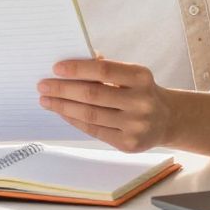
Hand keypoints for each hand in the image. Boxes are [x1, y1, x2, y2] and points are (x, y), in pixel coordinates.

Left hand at [39, 59, 174, 152]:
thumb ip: (106, 68)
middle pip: (93, 95)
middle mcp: (141, 102)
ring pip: (90, 115)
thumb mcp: (131, 75)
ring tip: (46, 100)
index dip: (78, 69)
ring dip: (63, 107)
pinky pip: (94, 131)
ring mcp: (136, 125)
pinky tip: (62, 113)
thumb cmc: (140, 91)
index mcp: (141, 77)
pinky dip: (74, 120)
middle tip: (43, 86)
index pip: (104, 70)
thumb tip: (69, 67)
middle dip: (63, 89)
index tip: (56, 68)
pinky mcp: (128, 143)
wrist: (166, 120)